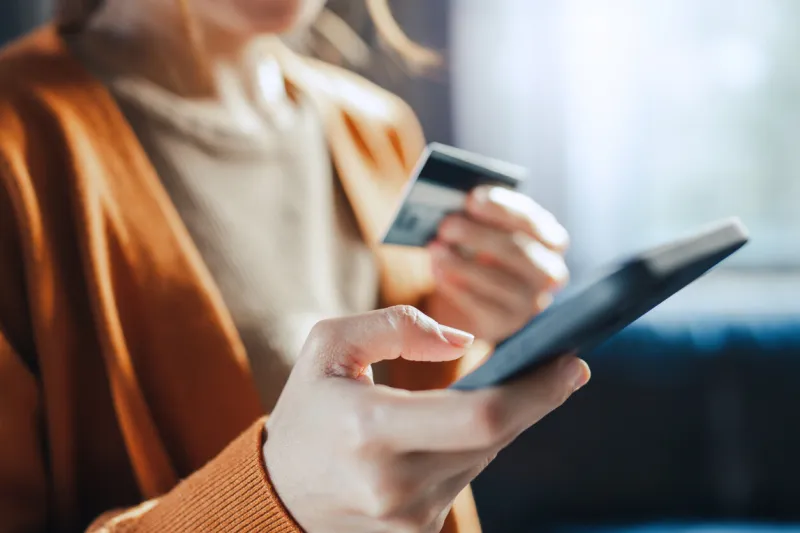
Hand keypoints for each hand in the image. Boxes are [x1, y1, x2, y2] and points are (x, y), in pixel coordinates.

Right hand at [264, 306, 589, 532]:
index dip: (538, 390)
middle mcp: (394, 484)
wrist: (278, 493)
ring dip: (502, 422)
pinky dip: (476, 448)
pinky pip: (466, 480)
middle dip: (534, 400)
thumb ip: (394, 328)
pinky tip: (469, 427)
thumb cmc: (307, 412)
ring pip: (485, 458)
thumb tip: (462, 342)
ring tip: (505, 389)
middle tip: (559, 367)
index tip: (573, 363)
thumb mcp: (328, 347)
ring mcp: (408, 519)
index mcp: (370, 429)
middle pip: (496, 438)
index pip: (482, 416)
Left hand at [427, 186, 569, 343]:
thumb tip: (453, 203)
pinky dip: (456, 286)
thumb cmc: (482, 248)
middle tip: (446, 224)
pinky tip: (437, 270)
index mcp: (550, 239)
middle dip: (478, 235)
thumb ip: (479, 215)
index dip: (501, 208)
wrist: (476, 294)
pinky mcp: (505, 323)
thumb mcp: (487, 227)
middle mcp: (549, 272)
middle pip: (517, 251)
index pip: (532, 220)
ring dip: (461, 262)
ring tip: (435, 247)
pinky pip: (481, 305)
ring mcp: (530, 302)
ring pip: (497, 280)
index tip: (472, 198)